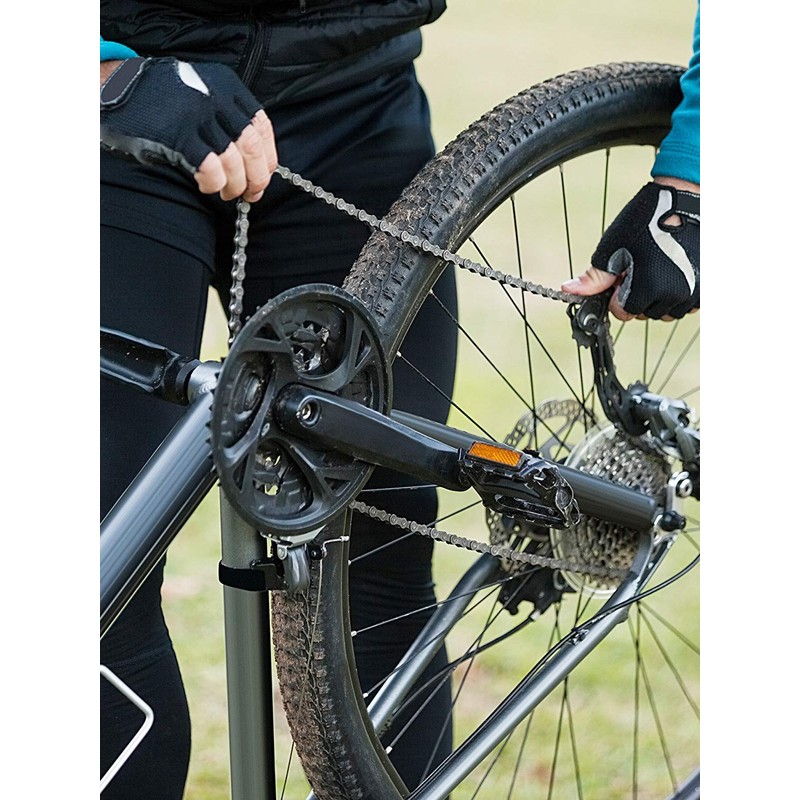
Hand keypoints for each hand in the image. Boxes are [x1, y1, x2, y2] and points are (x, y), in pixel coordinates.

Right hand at [100, 57, 277, 201]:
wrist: (116, 87)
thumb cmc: (162, 98)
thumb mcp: (203, 93)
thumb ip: (228, 116)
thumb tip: (254, 159)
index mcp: (227, 86)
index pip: (262, 127)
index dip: (268, 158)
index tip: (263, 177)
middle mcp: (215, 97)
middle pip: (252, 147)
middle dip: (256, 178)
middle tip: (250, 193)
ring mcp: (196, 115)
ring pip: (233, 161)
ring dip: (235, 185)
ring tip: (228, 193)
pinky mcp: (178, 134)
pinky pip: (209, 168)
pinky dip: (213, 183)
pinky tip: (207, 185)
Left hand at [562, 177, 699, 320]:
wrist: (686, 198)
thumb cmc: (646, 219)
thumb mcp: (613, 247)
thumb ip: (593, 277)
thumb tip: (568, 291)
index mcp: (648, 289)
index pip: (623, 313)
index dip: (618, 296)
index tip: (623, 276)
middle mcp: (674, 296)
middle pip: (644, 314)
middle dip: (638, 297)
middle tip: (640, 268)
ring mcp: (694, 293)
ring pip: (667, 312)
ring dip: (659, 298)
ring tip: (657, 268)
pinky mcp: (708, 288)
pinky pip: (688, 305)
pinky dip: (679, 294)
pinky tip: (675, 271)